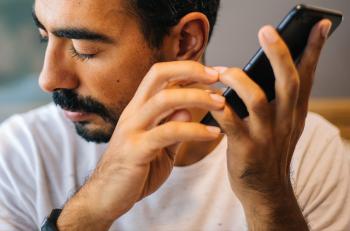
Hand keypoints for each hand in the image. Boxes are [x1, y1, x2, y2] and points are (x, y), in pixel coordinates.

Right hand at [57, 61, 224, 229]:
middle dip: (190, 71)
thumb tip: (187, 109)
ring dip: (196, 97)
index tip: (211, 73)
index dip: (185, 69)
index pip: (159, 76)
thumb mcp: (158, 147)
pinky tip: (212, 133)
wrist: (105, 197)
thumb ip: (171, 128)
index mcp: (138, 110)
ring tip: (220, 104)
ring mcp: (132, 130)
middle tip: (217, 77)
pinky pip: (169, 132)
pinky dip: (194, 130)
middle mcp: (133, 113)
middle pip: (158, 76)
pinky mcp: (136, 150)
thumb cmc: (133, 171)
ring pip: (164, 100)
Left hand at [212, 19, 331, 228]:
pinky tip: (212, 101)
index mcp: (294, 113)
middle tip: (267, 31)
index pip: (307, 76)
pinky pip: (230, 122)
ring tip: (223, 70)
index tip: (320, 25)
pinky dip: (219, 108)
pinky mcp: (246, 149)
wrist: (265, 191)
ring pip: (258, 100)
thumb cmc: (269, 151)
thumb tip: (267, 68)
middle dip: (279, 54)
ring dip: (239, 80)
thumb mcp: (284, 125)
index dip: (314, 50)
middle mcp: (285, 121)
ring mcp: (266, 136)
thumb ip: (280, 100)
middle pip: (287, 82)